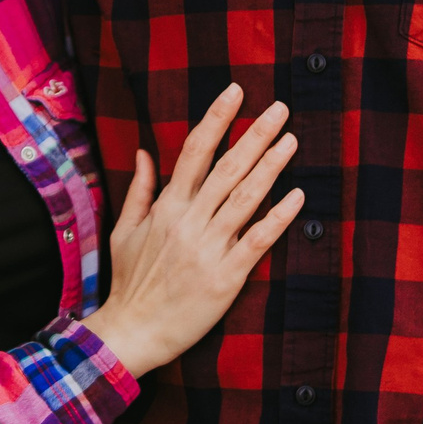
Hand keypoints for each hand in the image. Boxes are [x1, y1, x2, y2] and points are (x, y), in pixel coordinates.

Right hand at [81, 85, 303, 379]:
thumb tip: (145, 151)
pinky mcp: (226, 276)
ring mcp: (209, 248)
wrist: (133, 331)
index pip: (194, 151)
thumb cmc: (129, 282)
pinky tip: (298, 197)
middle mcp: (189, 221)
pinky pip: (257, 241)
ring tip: (291, 140)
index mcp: (166, 207)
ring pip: (245, 198)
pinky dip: (279, 218)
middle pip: (227, 168)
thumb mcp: (124, 230)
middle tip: (280, 108)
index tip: (236, 92)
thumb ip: (140, 189)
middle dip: (255, 135)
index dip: (217, 119)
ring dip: (271, 167)